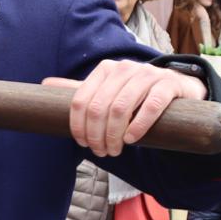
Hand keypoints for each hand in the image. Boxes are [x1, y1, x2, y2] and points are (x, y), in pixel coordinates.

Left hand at [45, 61, 205, 157]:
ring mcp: (147, 74)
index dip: (78, 127)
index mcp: (104, 70)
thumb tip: (44, 83)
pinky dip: (138, 127)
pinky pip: (150, 106)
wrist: (176, 88)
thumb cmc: (136, 95)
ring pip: (121, 108)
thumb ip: (80, 90)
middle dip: (97, 135)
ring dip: (115, 135)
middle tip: (102, 151)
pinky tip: (133, 139)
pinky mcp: (167, 85)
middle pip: (99, 108)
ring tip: (117, 149)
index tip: (83, 144)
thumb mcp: (106, 91)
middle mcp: (123, 68)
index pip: (81, 101)